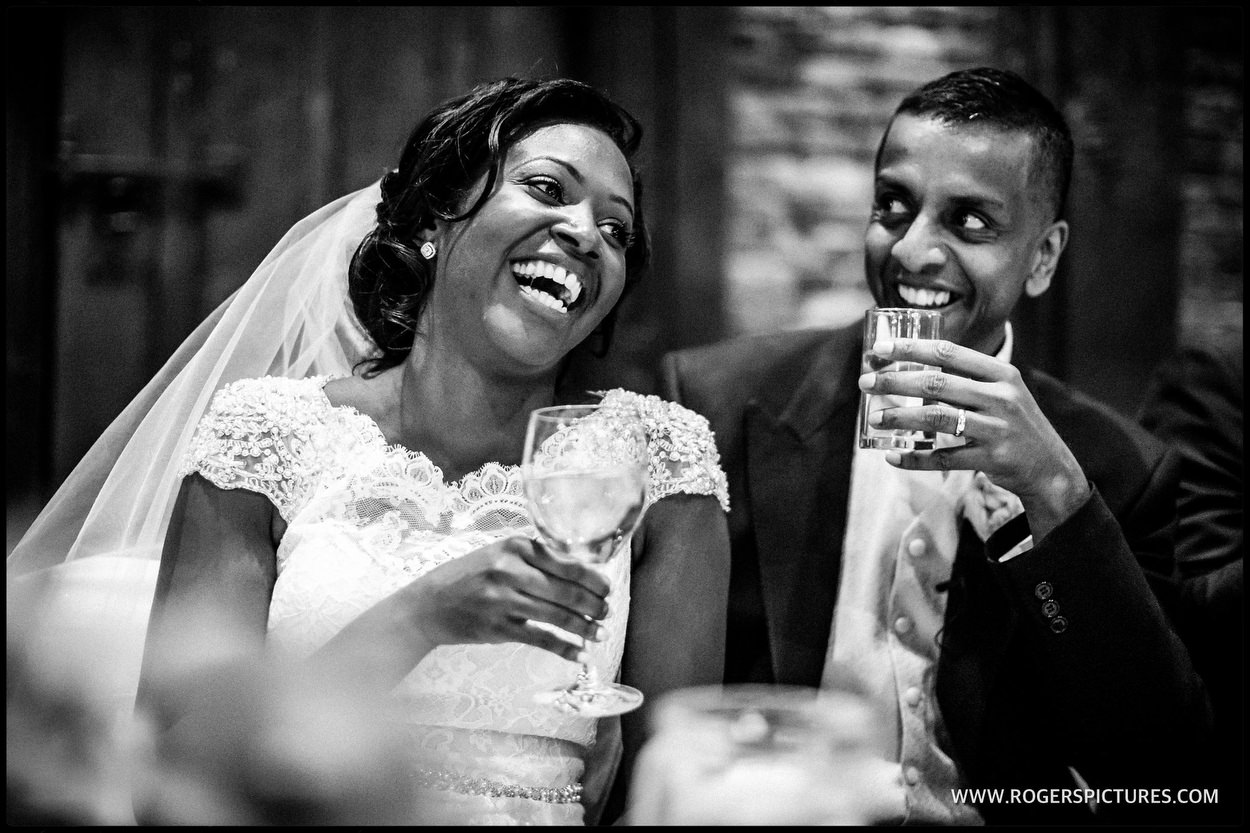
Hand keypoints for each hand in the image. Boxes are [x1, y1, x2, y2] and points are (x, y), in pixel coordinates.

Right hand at [406, 536, 609, 661]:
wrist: (430, 603)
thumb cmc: (470, 577)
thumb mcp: (500, 555)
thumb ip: (536, 559)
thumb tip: (584, 573)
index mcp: (515, 546)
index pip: (566, 563)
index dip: (593, 578)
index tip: (608, 588)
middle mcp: (510, 570)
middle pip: (566, 590)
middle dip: (594, 604)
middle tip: (608, 612)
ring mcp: (504, 600)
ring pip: (557, 615)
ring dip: (584, 627)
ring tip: (600, 634)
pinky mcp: (499, 628)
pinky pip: (541, 639)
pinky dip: (565, 648)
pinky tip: (580, 654)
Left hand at [858, 337, 1090, 539]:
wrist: (1050, 468)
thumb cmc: (1015, 425)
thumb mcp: (1003, 393)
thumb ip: (967, 379)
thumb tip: (913, 366)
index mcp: (1001, 374)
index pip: (949, 353)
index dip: (912, 348)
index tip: (880, 349)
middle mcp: (1001, 397)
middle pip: (936, 383)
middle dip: (895, 381)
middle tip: (866, 383)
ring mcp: (997, 429)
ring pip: (936, 418)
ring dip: (900, 417)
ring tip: (875, 418)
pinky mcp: (992, 459)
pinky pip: (943, 458)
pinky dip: (915, 458)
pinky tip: (894, 456)